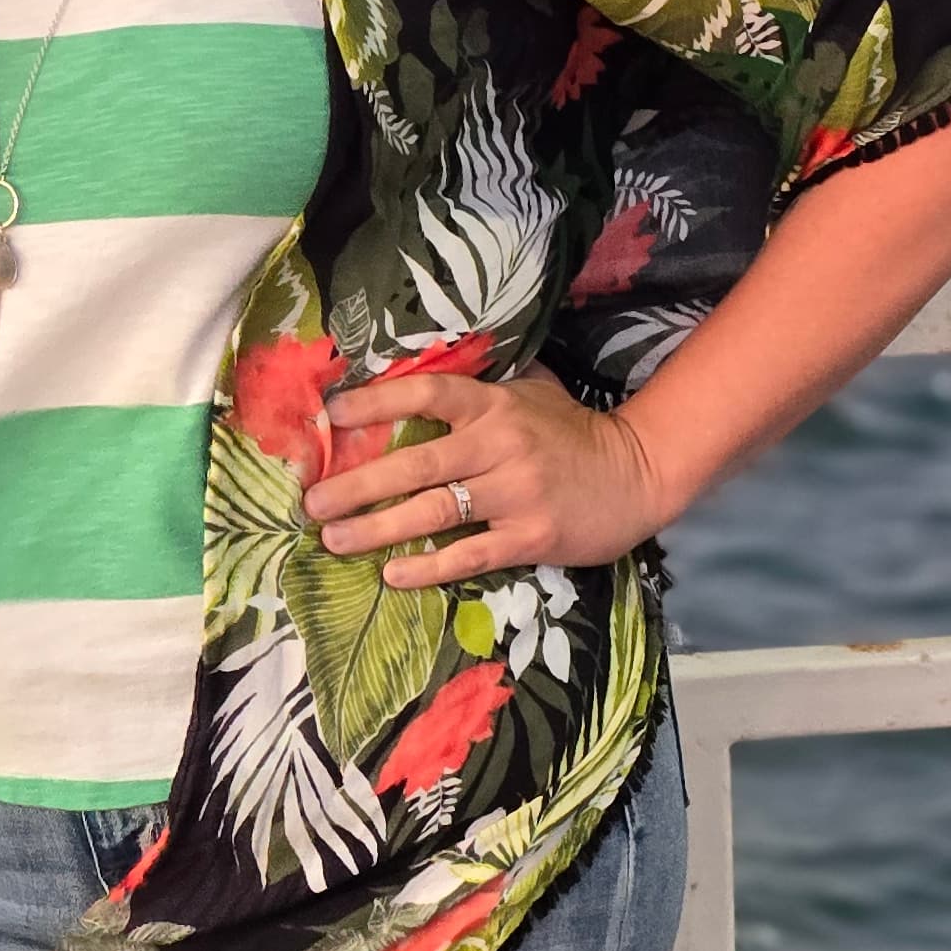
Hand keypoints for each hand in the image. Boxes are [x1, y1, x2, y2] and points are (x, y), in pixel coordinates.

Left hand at [305, 362, 670, 587]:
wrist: (638, 475)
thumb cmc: (573, 435)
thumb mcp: (532, 395)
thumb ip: (483, 390)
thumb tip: (420, 375)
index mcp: (494, 406)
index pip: (426, 394)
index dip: (376, 403)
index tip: (330, 416)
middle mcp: (500, 444)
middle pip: (415, 461)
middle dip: (356, 484)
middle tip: (312, 502)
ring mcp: (516, 492)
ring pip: (434, 510)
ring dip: (377, 529)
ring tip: (333, 541)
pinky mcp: (531, 535)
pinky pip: (470, 553)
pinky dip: (429, 566)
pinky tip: (393, 575)